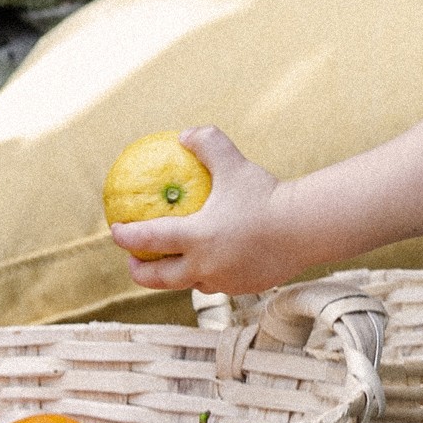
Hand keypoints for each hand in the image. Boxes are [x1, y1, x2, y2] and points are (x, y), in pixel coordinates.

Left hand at [108, 127, 295, 295]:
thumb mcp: (234, 163)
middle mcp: (204, 266)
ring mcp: (224, 281)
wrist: (306, 228)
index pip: (148, 241)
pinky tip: (216, 260)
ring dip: (174, 275)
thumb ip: (208, 144)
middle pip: (157, 279)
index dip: (125, 237)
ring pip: (188, 284)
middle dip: (138, 271)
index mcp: (195, 238)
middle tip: (134, 258)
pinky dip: (208, 274)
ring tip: (174, 262)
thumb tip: (184, 134)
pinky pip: (218, 284)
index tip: (115, 229)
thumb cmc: (267, 194)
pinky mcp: (244, 288)